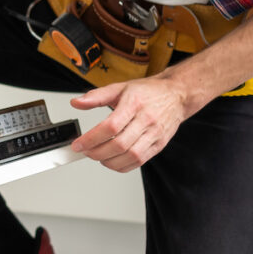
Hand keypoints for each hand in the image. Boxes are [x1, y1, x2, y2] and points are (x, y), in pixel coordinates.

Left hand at [68, 75, 189, 172]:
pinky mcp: (159, 145)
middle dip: (98, 153)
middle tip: (85, 151)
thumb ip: (96, 96)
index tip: (78, 144)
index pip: (110, 126)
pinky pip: (140, 161)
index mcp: (134, 104)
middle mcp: (146, 120)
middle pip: (120, 144)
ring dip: (110, 162)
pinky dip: (123, 166)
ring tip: (97, 157)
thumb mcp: (120, 87)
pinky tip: (112, 161)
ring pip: (131, 156)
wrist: (176, 95)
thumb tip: (76, 103)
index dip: (92, 138)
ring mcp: (154, 134)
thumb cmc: (148, 91)